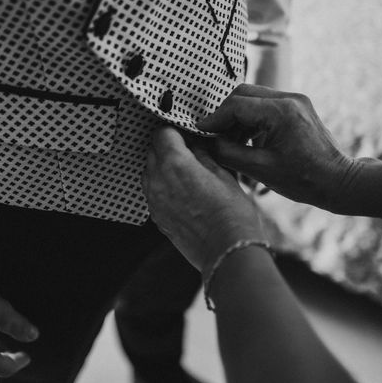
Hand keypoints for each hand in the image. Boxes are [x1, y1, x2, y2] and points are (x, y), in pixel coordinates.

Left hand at [143, 126, 264, 273]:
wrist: (226, 252)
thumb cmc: (231, 214)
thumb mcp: (223, 175)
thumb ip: (203, 155)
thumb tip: (195, 144)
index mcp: (175, 164)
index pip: (163, 133)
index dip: (175, 130)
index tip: (186, 134)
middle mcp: (158, 180)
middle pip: (153, 150)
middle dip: (168, 147)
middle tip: (189, 152)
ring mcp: (154, 200)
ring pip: (149, 171)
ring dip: (163, 166)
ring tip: (187, 173)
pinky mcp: (156, 217)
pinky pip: (152, 192)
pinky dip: (163, 186)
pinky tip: (183, 192)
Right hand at [197, 84, 357, 209]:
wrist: (339, 181)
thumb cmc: (304, 180)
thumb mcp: (260, 169)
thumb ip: (229, 153)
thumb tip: (207, 143)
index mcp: (281, 112)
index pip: (236, 105)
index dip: (214, 119)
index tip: (200, 132)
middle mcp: (290, 99)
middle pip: (243, 94)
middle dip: (224, 114)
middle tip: (213, 136)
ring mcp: (295, 101)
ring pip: (253, 98)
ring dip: (237, 117)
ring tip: (229, 142)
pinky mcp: (297, 108)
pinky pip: (265, 106)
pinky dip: (251, 120)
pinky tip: (246, 141)